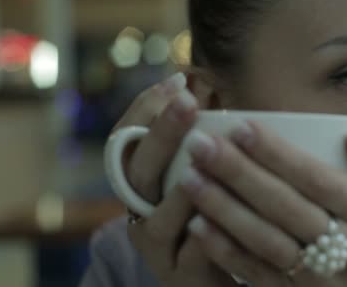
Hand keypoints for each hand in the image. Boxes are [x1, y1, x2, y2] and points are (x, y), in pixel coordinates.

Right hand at [113, 73, 237, 286]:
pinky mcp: (180, 275)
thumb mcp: (197, 174)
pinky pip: (190, 253)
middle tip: (187, 99)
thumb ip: (201, 139)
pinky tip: (219, 212)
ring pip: (159, 216)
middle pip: (139, 170)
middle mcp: (138, 211)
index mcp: (140, 182)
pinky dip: (204, 233)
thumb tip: (212, 86)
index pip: (127, 139)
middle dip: (162, 131)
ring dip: (181, 185)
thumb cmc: (206, 213)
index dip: (146, 108)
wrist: (205, 275)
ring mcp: (156, 246)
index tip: (177, 79)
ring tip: (202, 155)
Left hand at [179, 120, 346, 286]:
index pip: (317, 178)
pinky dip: (224, 250)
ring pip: (266, 241)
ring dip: (223, 209)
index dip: (276, 153)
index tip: (239, 125)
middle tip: (200, 145)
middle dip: (238, 173)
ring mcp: (323, 279)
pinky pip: (256, 274)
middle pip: (285, 206)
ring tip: (189, 177)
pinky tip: (196, 223)